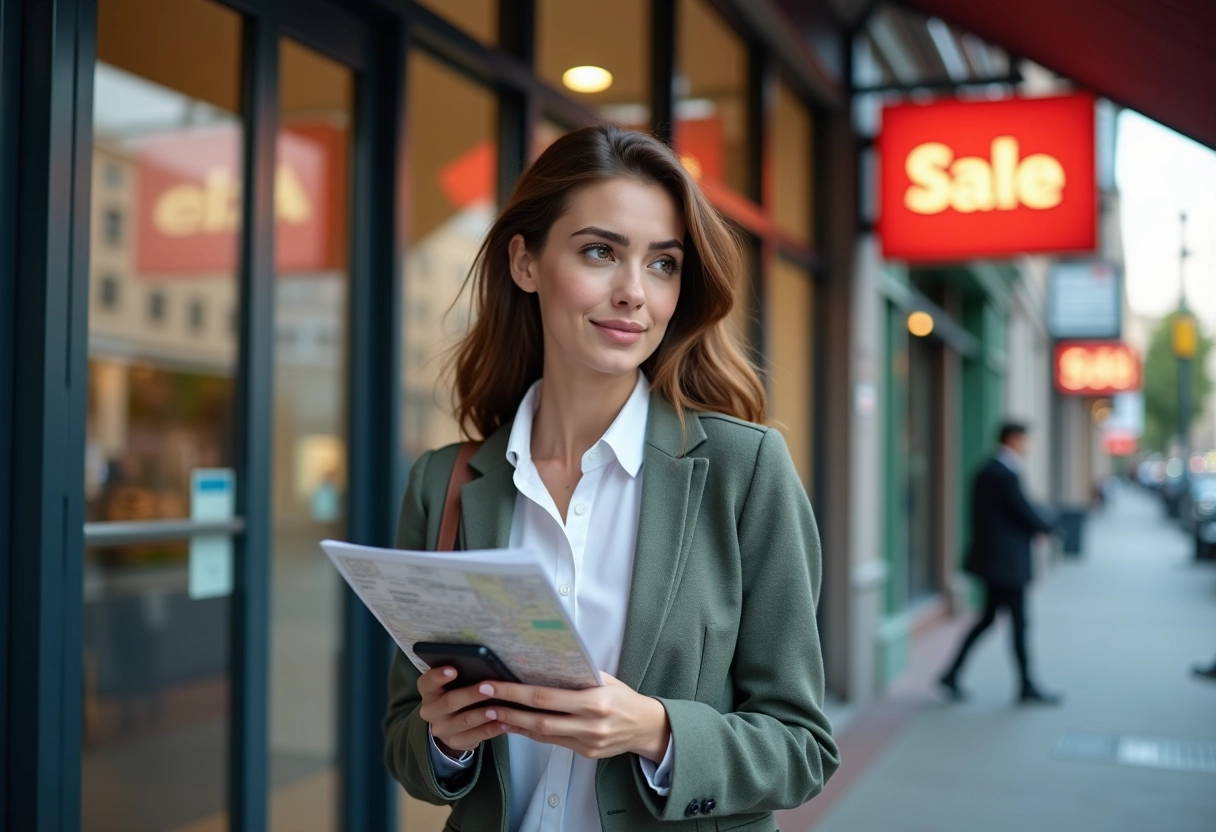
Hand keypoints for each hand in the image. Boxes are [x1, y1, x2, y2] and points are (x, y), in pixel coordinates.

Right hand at [416, 666, 507, 754]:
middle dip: (471, 694)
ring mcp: (442, 729)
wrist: (449, 724)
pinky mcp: (455, 742)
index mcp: (428, 691)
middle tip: (488, 687)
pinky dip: (492, 728)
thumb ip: (462, 675)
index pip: (428, 682)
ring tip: (500, 708)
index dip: (439, 676)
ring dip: (484, 714)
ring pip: (465, 721)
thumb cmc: (456, 693)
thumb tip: (484, 664)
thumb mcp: (452, 684)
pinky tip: (505, 723)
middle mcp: (430, 711)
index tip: (453, 669)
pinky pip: (477, 736)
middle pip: (450, 702)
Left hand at [481, 673, 670, 761]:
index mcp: (595, 700)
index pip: (547, 696)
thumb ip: (580, 673)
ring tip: (493, 713)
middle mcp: (589, 723)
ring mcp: (586, 741)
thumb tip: (546, 659)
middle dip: (508, 709)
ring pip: (542, 734)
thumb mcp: (606, 679)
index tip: (494, 685)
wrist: (646, 727)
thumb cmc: (624, 698)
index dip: (516, 692)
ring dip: (515, 724)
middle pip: (539, 718)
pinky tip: (516, 725)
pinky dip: (531, 734)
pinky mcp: (585, 753)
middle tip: (484, 700)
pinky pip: (552, 742)